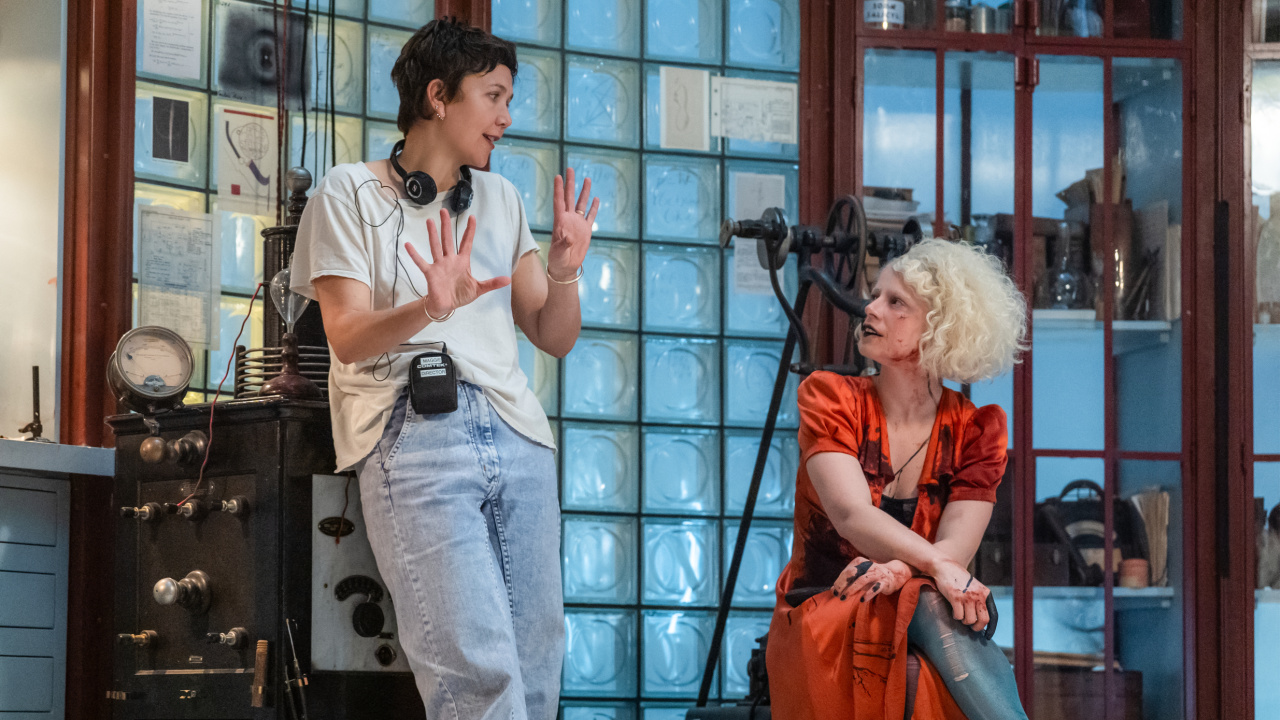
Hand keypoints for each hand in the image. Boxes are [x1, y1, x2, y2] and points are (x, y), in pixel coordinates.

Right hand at [405, 209, 510, 317]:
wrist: (446, 306)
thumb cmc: (460, 295)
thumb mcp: (479, 289)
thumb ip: (492, 283)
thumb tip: (509, 279)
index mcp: (462, 262)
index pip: (466, 243)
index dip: (469, 231)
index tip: (472, 217)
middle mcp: (450, 260)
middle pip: (448, 239)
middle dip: (446, 226)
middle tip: (444, 210)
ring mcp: (439, 265)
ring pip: (436, 246)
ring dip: (432, 234)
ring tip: (429, 221)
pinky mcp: (430, 273)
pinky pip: (421, 262)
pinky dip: (414, 255)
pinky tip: (408, 245)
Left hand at [547, 166, 599, 280]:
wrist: (565, 267)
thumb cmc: (558, 260)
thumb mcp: (558, 252)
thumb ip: (563, 244)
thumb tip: (569, 237)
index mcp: (560, 222)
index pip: (559, 202)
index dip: (558, 189)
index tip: (558, 176)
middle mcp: (568, 219)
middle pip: (570, 197)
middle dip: (570, 183)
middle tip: (570, 169)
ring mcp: (577, 224)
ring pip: (581, 204)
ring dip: (584, 192)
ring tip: (586, 179)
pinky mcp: (586, 230)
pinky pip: (590, 216)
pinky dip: (593, 207)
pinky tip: (596, 198)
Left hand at [831, 557, 912, 602]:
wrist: (894, 574)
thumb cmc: (873, 576)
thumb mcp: (859, 577)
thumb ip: (847, 582)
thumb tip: (832, 590)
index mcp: (859, 562)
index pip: (846, 572)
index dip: (838, 582)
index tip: (834, 592)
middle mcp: (867, 566)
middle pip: (851, 574)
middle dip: (842, 584)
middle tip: (837, 595)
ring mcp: (877, 574)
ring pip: (862, 580)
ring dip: (851, 589)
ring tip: (844, 598)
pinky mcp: (885, 582)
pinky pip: (876, 587)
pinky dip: (868, 593)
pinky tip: (862, 600)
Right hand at [929, 558, 991, 633]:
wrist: (945, 566)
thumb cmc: (959, 579)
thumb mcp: (974, 587)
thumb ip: (979, 599)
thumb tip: (980, 619)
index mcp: (985, 593)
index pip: (993, 615)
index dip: (991, 628)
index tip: (987, 636)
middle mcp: (979, 595)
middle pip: (983, 620)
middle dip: (977, 627)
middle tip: (971, 627)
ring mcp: (967, 596)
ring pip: (970, 620)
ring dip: (964, 621)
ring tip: (960, 615)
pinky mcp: (956, 597)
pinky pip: (958, 616)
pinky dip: (956, 616)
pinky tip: (953, 610)